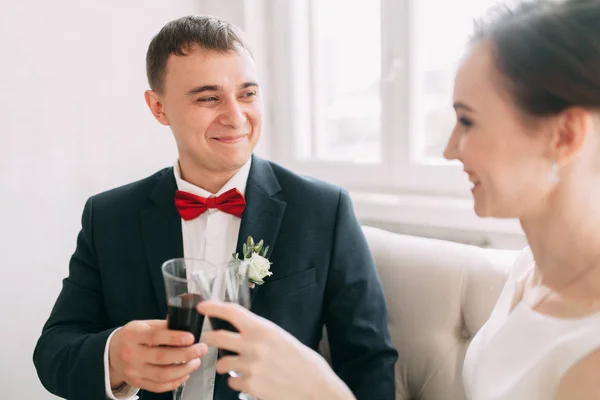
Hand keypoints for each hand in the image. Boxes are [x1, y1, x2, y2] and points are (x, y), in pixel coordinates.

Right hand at [108, 320, 207, 392]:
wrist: (111, 353)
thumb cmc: (132, 336)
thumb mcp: (143, 325)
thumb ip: (162, 326)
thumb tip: (185, 325)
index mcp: (133, 335)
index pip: (156, 337)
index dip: (175, 338)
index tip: (192, 338)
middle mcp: (131, 353)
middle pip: (162, 357)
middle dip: (186, 354)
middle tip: (201, 349)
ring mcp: (133, 370)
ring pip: (162, 375)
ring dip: (184, 370)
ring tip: (196, 362)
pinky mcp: (136, 382)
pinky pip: (158, 386)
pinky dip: (175, 382)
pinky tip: (185, 375)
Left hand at [197, 302, 354, 399]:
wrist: (315, 387)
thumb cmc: (303, 361)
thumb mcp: (282, 337)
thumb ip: (261, 333)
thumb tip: (243, 330)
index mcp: (264, 329)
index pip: (232, 312)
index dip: (214, 307)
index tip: (203, 306)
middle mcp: (254, 345)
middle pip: (217, 337)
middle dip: (208, 339)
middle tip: (208, 340)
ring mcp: (251, 366)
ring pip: (221, 363)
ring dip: (224, 365)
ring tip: (236, 366)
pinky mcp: (251, 385)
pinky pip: (232, 382)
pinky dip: (237, 382)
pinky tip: (249, 380)